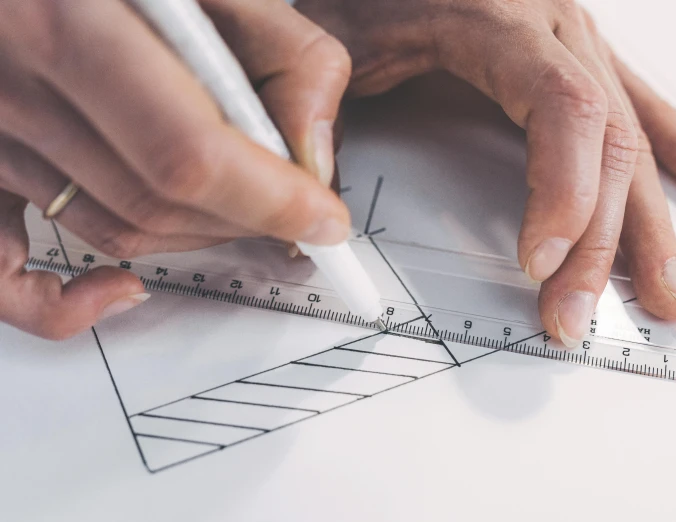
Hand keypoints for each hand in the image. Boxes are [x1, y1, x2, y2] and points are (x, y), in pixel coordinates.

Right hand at [0, 0, 350, 338]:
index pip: (189, 154)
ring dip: (197, 235)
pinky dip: (64, 305)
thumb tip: (315, 156)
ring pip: (111, 230)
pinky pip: (5, 273)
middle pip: (156, 202)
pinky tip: (123, 291)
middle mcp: (10, 82)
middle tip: (295, 205)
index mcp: (69, 18)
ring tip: (239, 205)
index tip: (324, 219)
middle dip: (248, 217)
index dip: (271, 200)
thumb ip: (283, 55)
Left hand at [298, 0, 675, 345]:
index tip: (539, 265)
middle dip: (599, 241)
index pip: (562, 109)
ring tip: (667, 292)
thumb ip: (313, 101)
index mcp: (500, 14)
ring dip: (651, 222)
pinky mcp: (570, 56)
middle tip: (575, 315)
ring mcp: (571, 38)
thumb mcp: (324, 35)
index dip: (563, 193)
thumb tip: (315, 186)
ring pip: (632, 134)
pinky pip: (635, 109)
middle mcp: (553, 21)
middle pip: (605, 139)